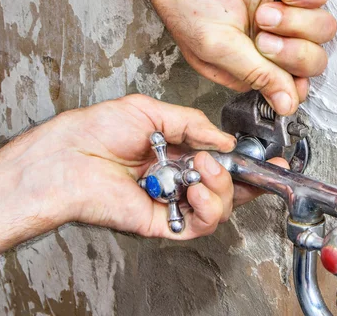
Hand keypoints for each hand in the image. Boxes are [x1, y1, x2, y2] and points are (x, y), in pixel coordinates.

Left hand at [0, 95, 285, 284]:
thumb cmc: (96, 130)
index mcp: (177, 152)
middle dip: (242, 179)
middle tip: (231, 162)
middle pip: (226, 189)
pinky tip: (198, 188)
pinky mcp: (161, 222)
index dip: (247, 164)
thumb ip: (193, 124)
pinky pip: (197, 225)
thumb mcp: (151, 111)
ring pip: (218, 208)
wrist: (67, 156)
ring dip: (223, 189)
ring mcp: (171, 201)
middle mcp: (177, 178)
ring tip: (206, 169)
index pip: (221, 162)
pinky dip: (207, 208)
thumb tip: (225, 139)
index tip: (268, 162)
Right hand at [142, 0, 336, 115]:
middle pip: (312, 62)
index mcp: (250, 68)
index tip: (279, 68)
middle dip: (292, 52)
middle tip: (263, 36)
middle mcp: (271, 46)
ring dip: (296, 22)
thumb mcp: (216, 48)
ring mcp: (284, 17)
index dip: (292, 81)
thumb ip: (256, 75)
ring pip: (322, 31)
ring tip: (265, 10)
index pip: (291, 89)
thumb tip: (285, 106)